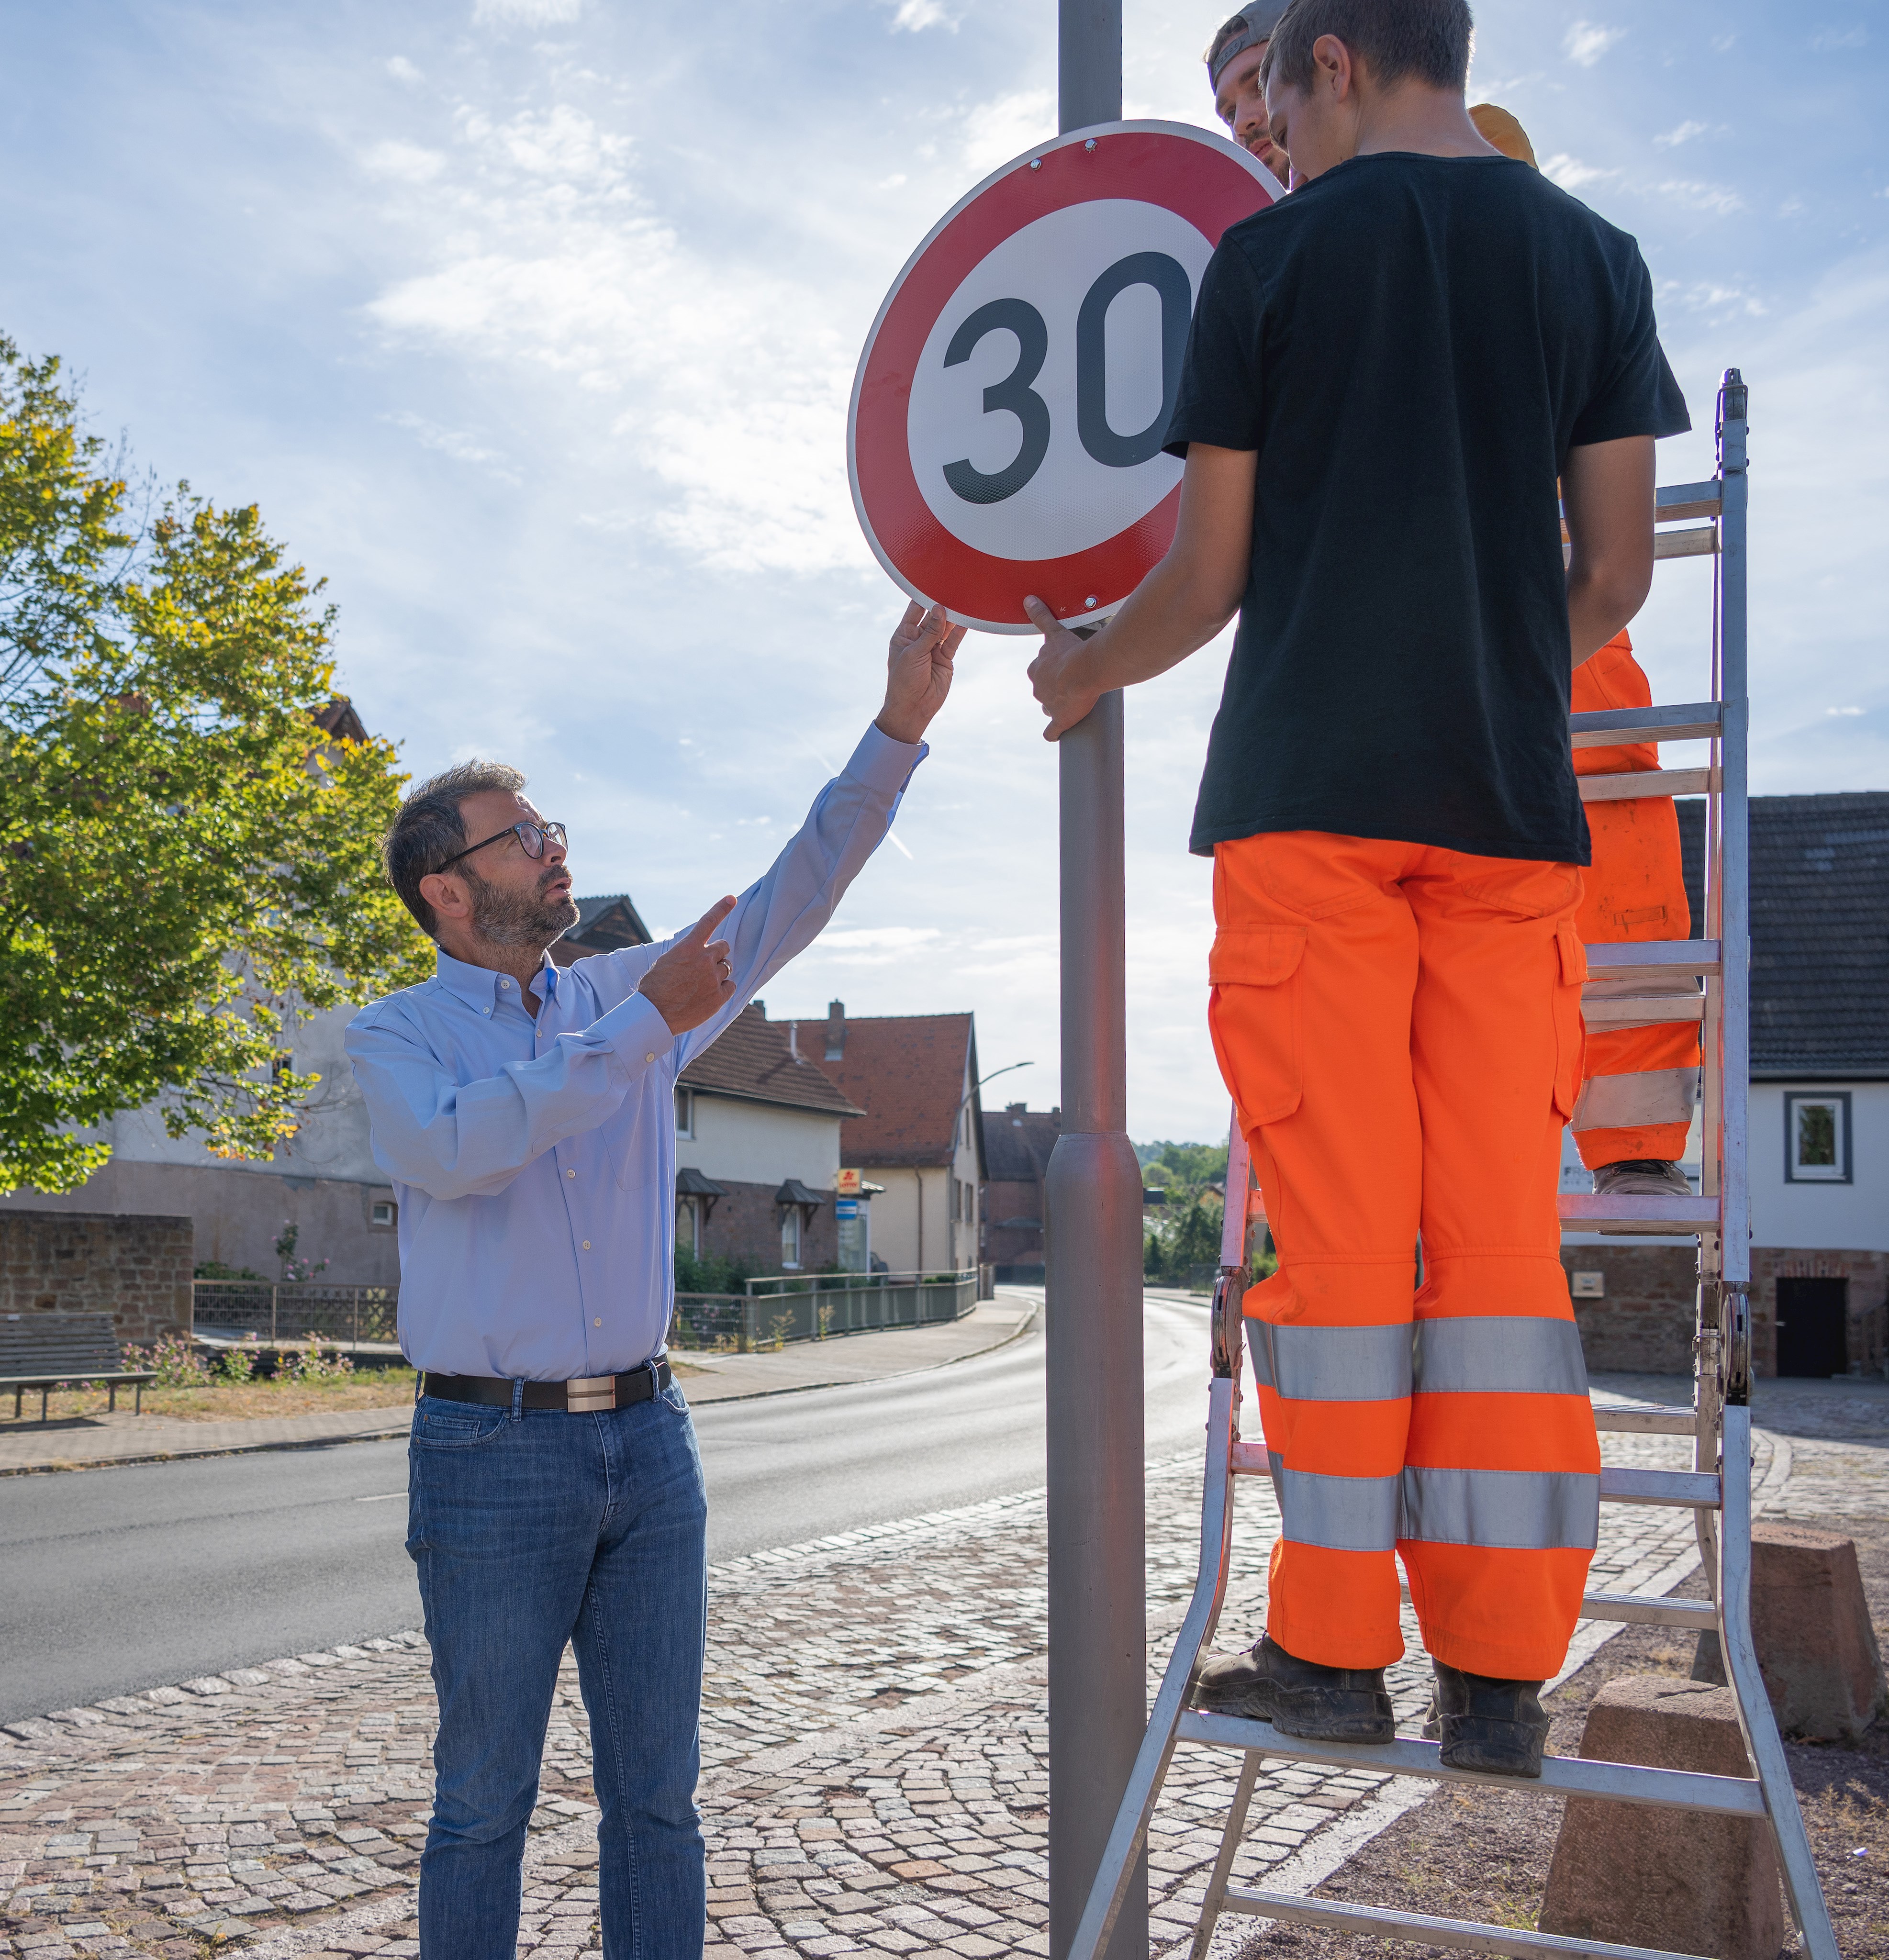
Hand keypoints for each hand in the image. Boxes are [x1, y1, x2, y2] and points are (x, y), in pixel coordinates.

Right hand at [639, 896, 737, 1035]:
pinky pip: (730, 986)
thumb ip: (685, 954)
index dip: (721, 908)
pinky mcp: (719, 996)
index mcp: (688, 947)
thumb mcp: (666, 962)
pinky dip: (723, 990)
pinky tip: (707, 996)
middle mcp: (704, 959)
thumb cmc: (654, 989)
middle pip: (724, 948)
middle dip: (716, 955)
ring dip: (717, 973)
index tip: (732, 898)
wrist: (654, 1016)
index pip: (708, 922)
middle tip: (704, 966)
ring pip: (726, 968)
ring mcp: (713, 978)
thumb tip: (696, 953)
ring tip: (700, 985)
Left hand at [876, 601, 964, 744]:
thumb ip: (929, 632)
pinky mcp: (945, 658)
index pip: (914, 609)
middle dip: (942, 604)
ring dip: (953, 616)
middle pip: (933, 616)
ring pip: (945, 627)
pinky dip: (960, 631)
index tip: (934, 581)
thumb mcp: (913, 653)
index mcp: (904, 634)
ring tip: (964, 600)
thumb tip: (940, 609)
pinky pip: (953, 641)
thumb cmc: (904, 681)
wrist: (912, 708)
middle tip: (954, 587)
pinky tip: (967, 619)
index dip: (924, 596)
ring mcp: (933, 648)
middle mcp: (918, 639)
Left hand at [1024, 596, 1103, 739]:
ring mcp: (1048, 705)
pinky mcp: (1059, 719)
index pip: (1040, 672)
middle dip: (1054, 688)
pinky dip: (1054, 732)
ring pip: (1049, 707)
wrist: (1085, 670)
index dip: (1052, 671)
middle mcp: (1039, 687)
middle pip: (1043, 690)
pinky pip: (1052, 731)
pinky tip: (1057, 734)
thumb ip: (1041, 616)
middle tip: (1071, 683)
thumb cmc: (1072, 650)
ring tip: (1074, 703)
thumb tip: (1028, 599)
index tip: (1063, 669)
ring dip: (1058, 706)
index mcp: (1037, 669)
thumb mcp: (1054, 630)